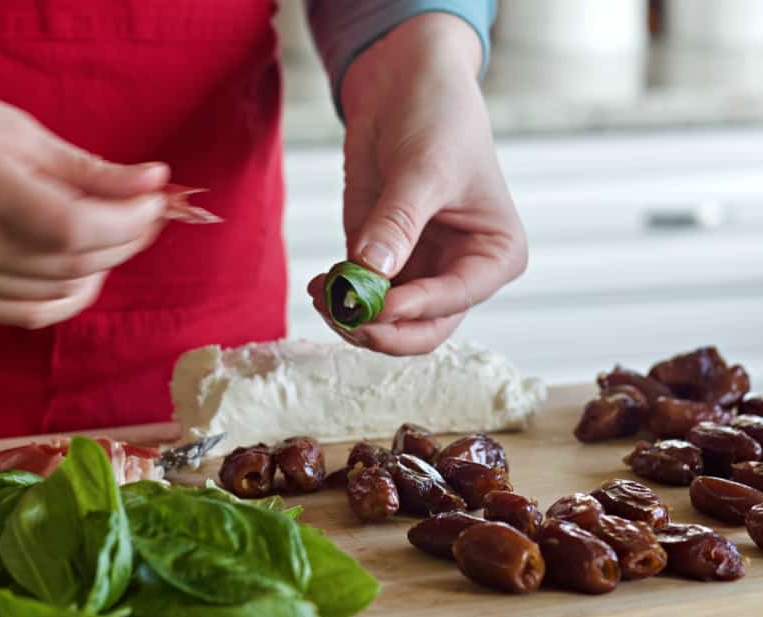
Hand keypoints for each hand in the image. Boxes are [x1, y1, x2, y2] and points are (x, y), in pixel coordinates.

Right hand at [0, 68, 168, 327]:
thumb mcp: (4, 122)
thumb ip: (81, 165)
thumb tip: (152, 183)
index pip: (74, 227)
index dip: (130, 221)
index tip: (157, 198)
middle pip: (71, 263)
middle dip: (126, 240)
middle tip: (147, 212)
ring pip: (55, 295)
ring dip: (103, 268)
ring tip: (117, 234)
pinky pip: (24, 314)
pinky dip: (65, 297)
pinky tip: (80, 269)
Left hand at [308, 14, 526, 354]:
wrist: (405, 87)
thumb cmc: (437, 119)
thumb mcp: (423, 168)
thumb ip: (397, 222)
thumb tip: (370, 271)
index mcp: (495, 255)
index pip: (457, 299)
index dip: (415, 309)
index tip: (375, 304)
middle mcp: (460, 272)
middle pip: (424, 329)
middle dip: (382, 330)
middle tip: (343, 316)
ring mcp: (418, 271)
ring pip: (388, 322)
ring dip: (352, 319)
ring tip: (323, 294)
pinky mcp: (381, 262)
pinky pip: (359, 298)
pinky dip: (337, 300)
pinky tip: (318, 283)